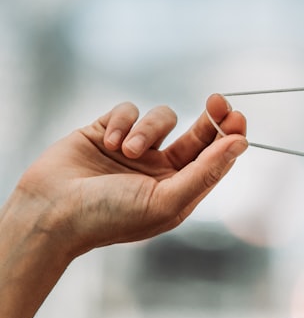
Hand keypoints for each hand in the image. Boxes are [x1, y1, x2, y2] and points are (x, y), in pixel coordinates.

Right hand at [9, 94, 246, 257]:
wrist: (50, 212)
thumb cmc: (109, 216)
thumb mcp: (166, 200)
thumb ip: (205, 172)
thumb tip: (241, 144)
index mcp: (179, 189)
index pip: (215, 157)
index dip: (230, 136)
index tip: (238, 118)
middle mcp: (160, 168)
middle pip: (198, 134)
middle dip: (211, 117)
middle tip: (218, 101)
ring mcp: (134, 149)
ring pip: (162, 118)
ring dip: (148, 129)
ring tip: (128, 151)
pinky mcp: (107, 131)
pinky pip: (128, 110)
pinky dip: (122, 122)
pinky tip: (109, 143)